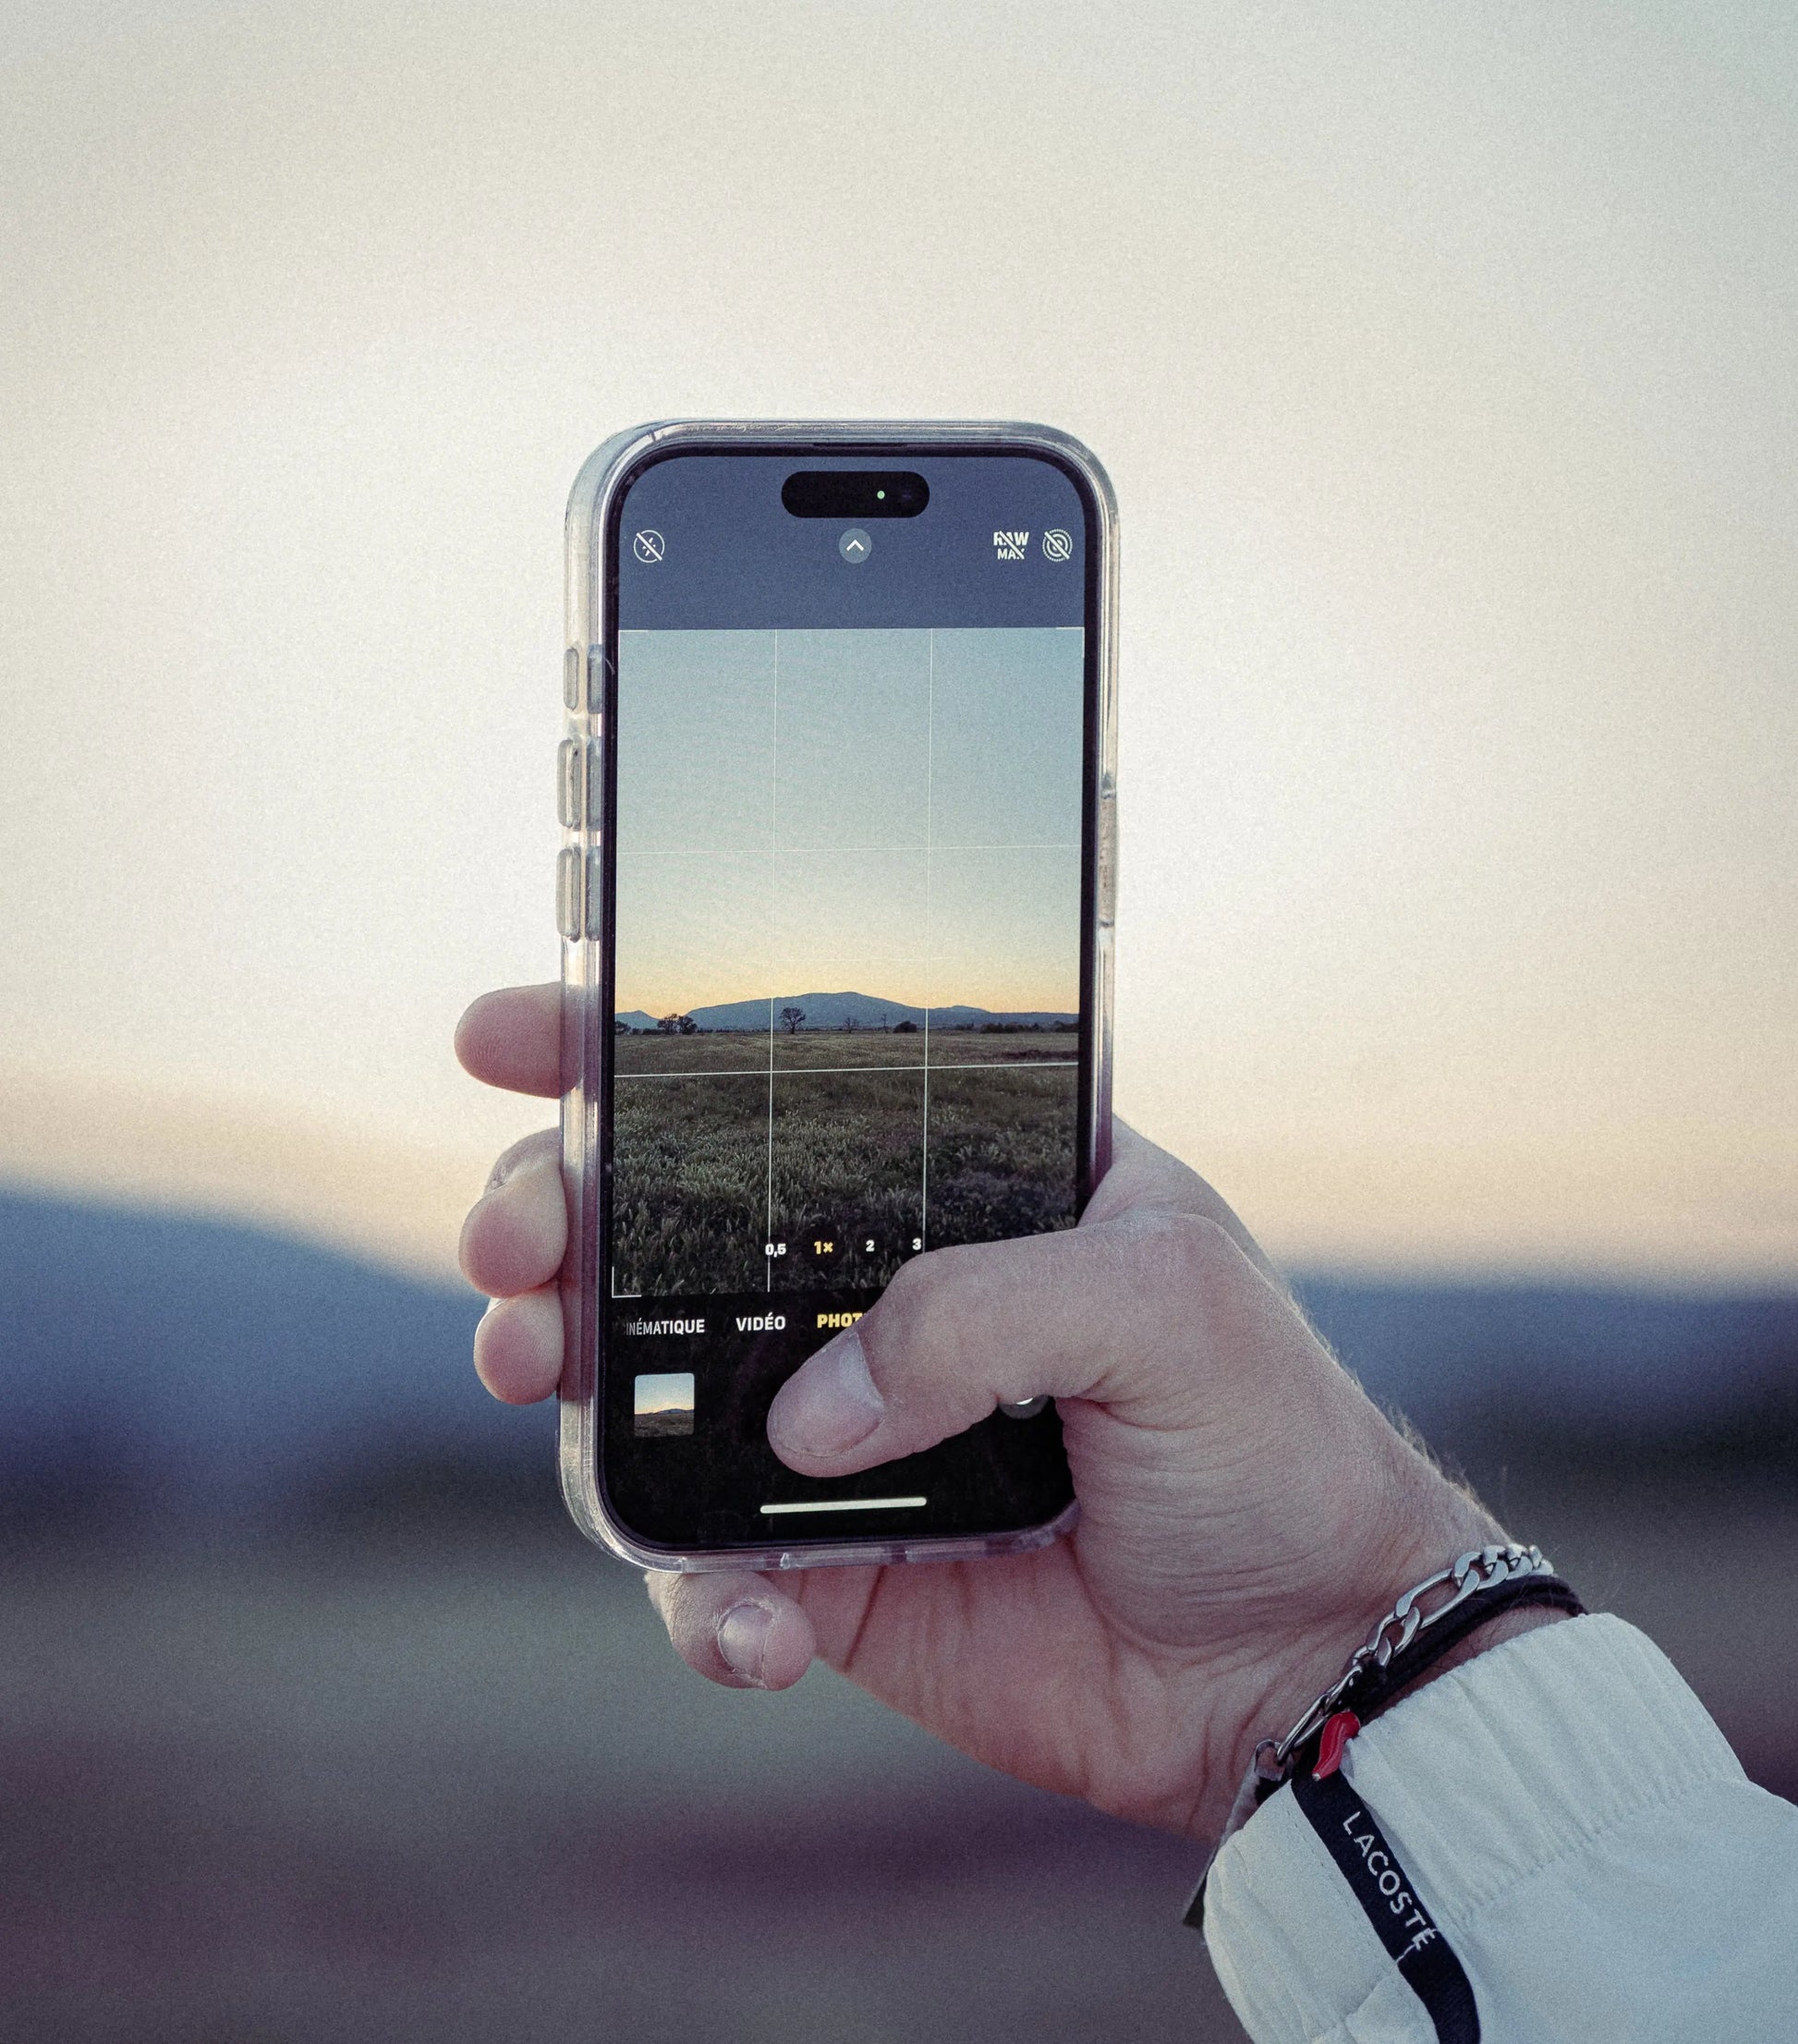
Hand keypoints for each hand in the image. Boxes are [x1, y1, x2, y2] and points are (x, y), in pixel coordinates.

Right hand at [456, 983, 1494, 1846]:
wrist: (1304, 1660)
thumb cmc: (1267, 1441)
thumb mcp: (1164, 1303)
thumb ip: (978, 1311)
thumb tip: (800, 1417)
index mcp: (959, 1183)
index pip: (781, 1087)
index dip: (628, 1051)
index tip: (512, 1034)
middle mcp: (874, 1292)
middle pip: (662, 1226)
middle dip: (553, 1207)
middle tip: (512, 1232)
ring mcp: (835, 1431)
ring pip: (639, 1386)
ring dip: (558, 1370)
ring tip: (529, 1363)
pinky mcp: (826, 1568)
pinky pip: (705, 1573)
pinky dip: (700, 1604)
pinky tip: (755, 1630)